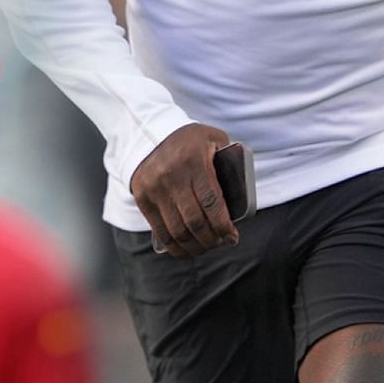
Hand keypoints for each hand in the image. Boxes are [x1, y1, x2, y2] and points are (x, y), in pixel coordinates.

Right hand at [130, 122, 239, 258]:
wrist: (149, 132)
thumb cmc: (189, 140)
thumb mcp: (214, 140)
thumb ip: (230, 161)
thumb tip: (241, 197)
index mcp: (193, 161)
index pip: (211, 203)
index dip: (223, 226)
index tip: (232, 237)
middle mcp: (171, 176)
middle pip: (195, 221)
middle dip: (211, 240)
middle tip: (221, 243)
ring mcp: (154, 188)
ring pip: (177, 230)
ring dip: (195, 246)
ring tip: (205, 247)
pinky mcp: (142, 198)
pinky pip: (160, 230)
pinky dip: (174, 246)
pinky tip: (186, 250)